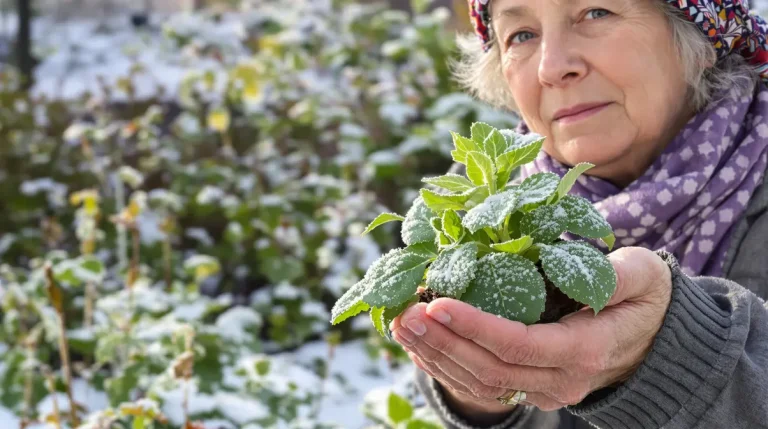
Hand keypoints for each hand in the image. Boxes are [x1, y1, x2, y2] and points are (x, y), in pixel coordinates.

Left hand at [391, 247, 672, 410]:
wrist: (654, 341)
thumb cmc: (644, 298)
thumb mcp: (643, 275)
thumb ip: (617, 275)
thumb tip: (578, 270)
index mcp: (585, 349)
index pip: (518, 344)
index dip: (474, 326)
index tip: (438, 302)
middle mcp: (561, 380)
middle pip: (490, 368)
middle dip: (442, 340)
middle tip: (406, 312)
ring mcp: (544, 390)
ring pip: (480, 382)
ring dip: (436, 354)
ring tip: (401, 323)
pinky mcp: (530, 389)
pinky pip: (483, 385)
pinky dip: (447, 366)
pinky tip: (421, 344)